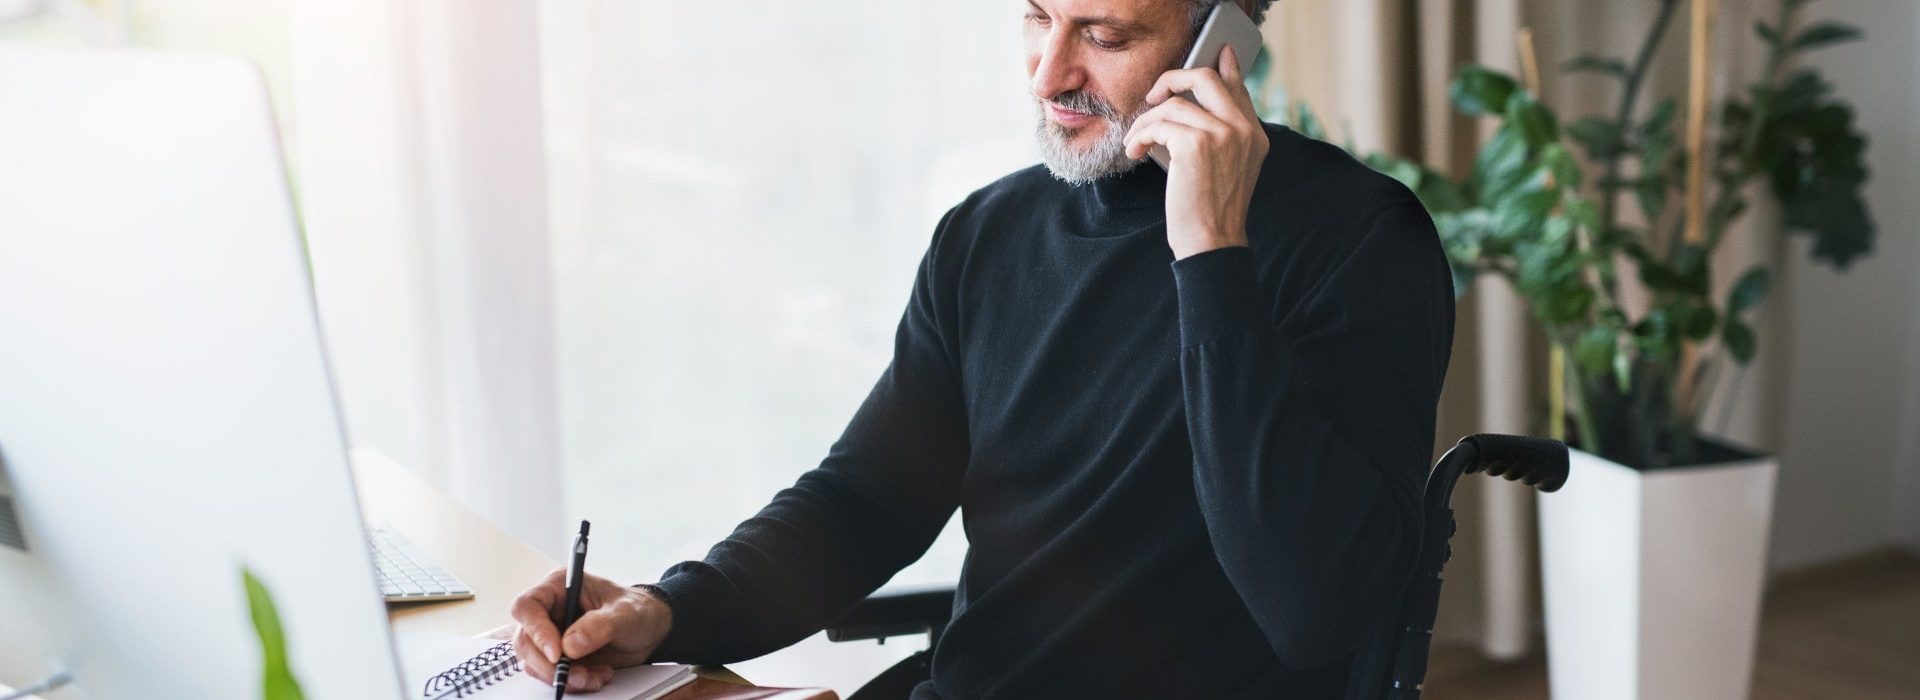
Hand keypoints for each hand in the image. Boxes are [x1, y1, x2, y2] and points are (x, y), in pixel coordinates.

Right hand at [508, 568, 673, 692]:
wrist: (650, 630)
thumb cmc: (638, 610)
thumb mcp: (625, 613)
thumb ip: (599, 626)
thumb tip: (570, 645)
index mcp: (559, 587)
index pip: (528, 606)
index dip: (536, 631)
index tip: (557, 653)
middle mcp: (550, 611)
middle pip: (525, 641)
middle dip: (549, 665)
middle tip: (577, 675)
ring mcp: (553, 635)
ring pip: (536, 663)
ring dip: (564, 676)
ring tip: (594, 676)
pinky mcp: (560, 657)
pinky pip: (553, 675)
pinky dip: (573, 682)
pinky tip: (597, 676)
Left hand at [1123, 44, 1269, 259]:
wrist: (1211, 242)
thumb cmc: (1209, 210)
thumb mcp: (1224, 168)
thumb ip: (1218, 135)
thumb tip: (1188, 107)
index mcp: (1253, 135)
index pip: (1237, 88)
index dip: (1225, 67)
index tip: (1219, 52)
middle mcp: (1242, 130)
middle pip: (1205, 78)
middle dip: (1172, 79)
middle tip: (1153, 95)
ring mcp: (1222, 134)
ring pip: (1173, 103)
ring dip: (1145, 120)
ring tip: (1136, 140)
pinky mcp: (1196, 144)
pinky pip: (1158, 124)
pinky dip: (1140, 136)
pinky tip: (1135, 151)